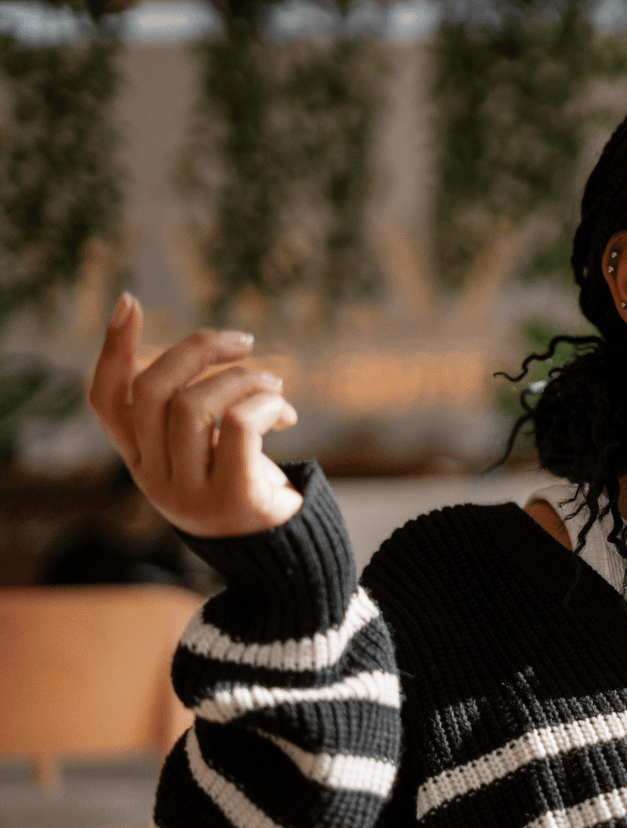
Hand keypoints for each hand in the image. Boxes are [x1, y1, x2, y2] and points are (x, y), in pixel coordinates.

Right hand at [88, 293, 303, 536]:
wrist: (284, 557)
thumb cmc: (247, 486)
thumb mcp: (207, 448)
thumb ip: (191, 409)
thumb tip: (194, 351)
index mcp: (140, 459)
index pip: (107, 402)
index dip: (113, 350)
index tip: (130, 303)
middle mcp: (153, 478)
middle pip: (153, 391)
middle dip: (199, 349)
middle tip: (243, 341)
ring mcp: (188, 493)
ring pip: (196, 405)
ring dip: (245, 378)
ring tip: (275, 385)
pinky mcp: (232, 499)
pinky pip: (238, 427)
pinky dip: (266, 405)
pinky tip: (286, 416)